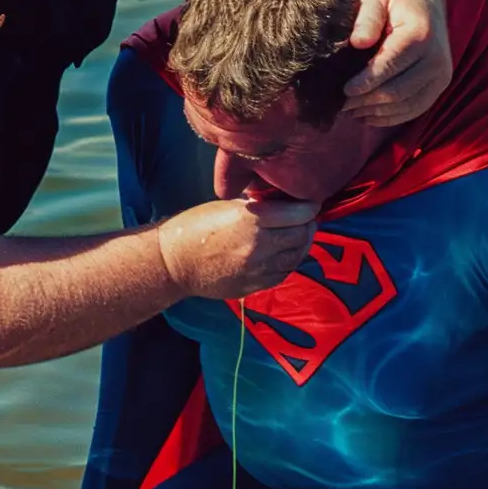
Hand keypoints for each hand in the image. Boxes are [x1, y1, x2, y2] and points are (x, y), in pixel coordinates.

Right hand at [158, 197, 317, 300]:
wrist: (175, 264)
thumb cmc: (196, 227)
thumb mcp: (229, 206)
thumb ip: (259, 206)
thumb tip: (284, 202)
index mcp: (252, 220)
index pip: (300, 213)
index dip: (310, 207)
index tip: (312, 203)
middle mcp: (260, 246)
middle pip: (302, 235)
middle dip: (308, 225)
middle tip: (306, 219)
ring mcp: (258, 270)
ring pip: (296, 256)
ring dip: (301, 244)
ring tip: (298, 235)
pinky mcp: (254, 286)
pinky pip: (283, 273)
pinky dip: (289, 262)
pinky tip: (285, 253)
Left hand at [343, 0, 451, 125]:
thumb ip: (367, 17)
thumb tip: (358, 42)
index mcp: (421, 34)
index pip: (390, 66)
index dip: (365, 83)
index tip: (343, 91)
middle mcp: (436, 57)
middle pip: (397, 92)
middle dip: (366, 102)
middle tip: (341, 106)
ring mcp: (441, 74)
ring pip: (404, 106)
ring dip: (375, 113)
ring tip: (350, 112)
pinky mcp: (439, 87)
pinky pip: (413, 111)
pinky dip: (388, 118)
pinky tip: (366, 116)